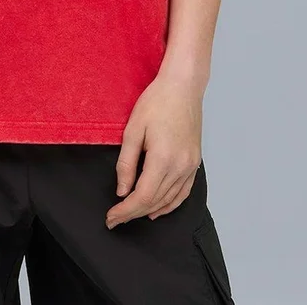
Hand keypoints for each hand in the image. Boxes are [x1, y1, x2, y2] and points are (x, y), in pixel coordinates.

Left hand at [105, 68, 203, 228]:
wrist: (183, 87)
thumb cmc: (157, 101)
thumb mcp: (133, 129)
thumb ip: (126, 163)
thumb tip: (122, 190)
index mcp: (163, 159)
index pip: (142, 197)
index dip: (125, 211)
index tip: (111, 218)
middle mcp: (180, 167)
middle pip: (155, 201)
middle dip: (133, 213)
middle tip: (116, 219)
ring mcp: (190, 166)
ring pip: (169, 200)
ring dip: (150, 210)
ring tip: (131, 215)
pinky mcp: (195, 162)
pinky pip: (183, 192)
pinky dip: (170, 204)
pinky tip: (158, 209)